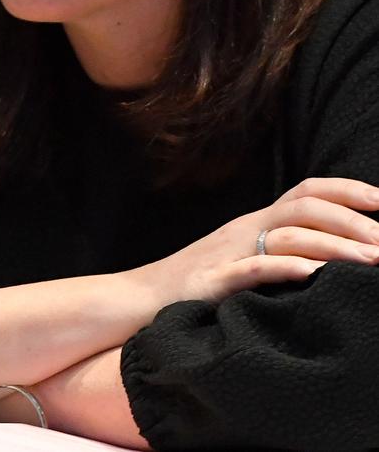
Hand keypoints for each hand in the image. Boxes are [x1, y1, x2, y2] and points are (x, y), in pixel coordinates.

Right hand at [127, 177, 378, 307]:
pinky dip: (285, 267)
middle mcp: (244, 229)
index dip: (348, 190)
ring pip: (286, 234)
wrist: (135, 300)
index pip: (306, 190)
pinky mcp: (211, 282)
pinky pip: (252, 269)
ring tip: (372, 259)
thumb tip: (329, 256)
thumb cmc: (194, 287)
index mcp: (254, 222)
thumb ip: (276, 251)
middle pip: (304, 206)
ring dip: (334, 244)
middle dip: (352, 219)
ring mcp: (228, 252)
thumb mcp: (240, 260)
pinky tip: (314, 273)